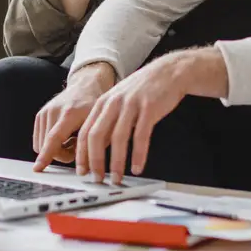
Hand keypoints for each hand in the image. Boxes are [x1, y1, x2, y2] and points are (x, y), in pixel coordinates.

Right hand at [32, 63, 115, 170]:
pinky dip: (50, 144)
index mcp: (70, 113)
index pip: (54, 138)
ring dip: (56, 149)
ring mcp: (45, 112)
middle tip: (76, 145)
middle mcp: (53, 111)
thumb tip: (86, 167)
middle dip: (62, 154)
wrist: (86, 86)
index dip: (47, 155)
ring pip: (41, 146)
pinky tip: (63, 136)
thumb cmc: (94, 106)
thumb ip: (90, 145)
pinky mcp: (40, 115)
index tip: (38, 168)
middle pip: (48, 147)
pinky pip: (39, 140)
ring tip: (70, 139)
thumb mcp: (98, 125)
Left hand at [76, 54, 189, 184]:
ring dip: (116, 162)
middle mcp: (114, 103)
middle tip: (97, 178)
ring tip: (117, 178)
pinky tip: (137, 167)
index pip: (85, 132)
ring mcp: (131, 105)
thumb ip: (108, 122)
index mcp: (103, 103)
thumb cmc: (143, 90)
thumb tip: (98, 148)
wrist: (169, 72)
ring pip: (118, 138)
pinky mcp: (149, 108)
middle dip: (95, 160)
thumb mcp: (119, 101)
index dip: (82, 154)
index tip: (82, 171)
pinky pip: (141, 136)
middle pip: (97, 135)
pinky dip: (138, 154)